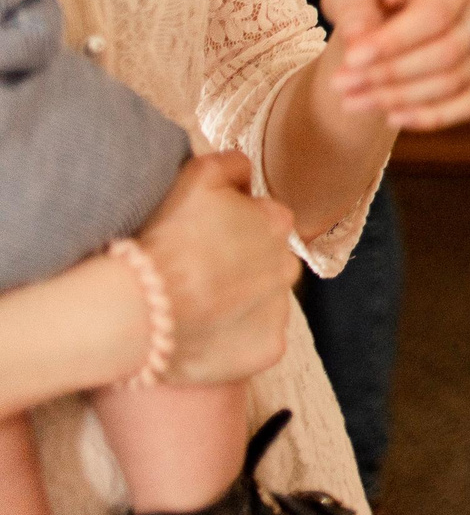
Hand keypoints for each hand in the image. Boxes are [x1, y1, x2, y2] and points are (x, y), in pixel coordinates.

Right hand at [134, 152, 300, 387]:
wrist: (136, 306)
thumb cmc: (163, 237)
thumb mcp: (197, 176)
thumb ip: (232, 165)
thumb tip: (246, 172)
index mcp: (276, 222)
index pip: (264, 221)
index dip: (229, 231)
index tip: (198, 244)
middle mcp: (288, 264)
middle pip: (267, 264)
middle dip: (240, 268)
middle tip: (194, 278)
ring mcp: (280, 309)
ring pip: (262, 303)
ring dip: (237, 305)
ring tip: (192, 309)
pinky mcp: (269, 348)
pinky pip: (256, 344)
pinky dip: (234, 342)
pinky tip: (201, 337)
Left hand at [322, 0, 469, 131]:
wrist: (386, 17)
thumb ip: (353, 7)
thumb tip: (359, 38)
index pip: (435, 14)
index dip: (395, 41)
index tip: (351, 59)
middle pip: (447, 52)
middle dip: (391, 74)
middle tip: (342, 85)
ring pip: (453, 82)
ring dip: (400, 98)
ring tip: (351, 101)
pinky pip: (467, 105)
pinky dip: (430, 117)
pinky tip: (390, 117)